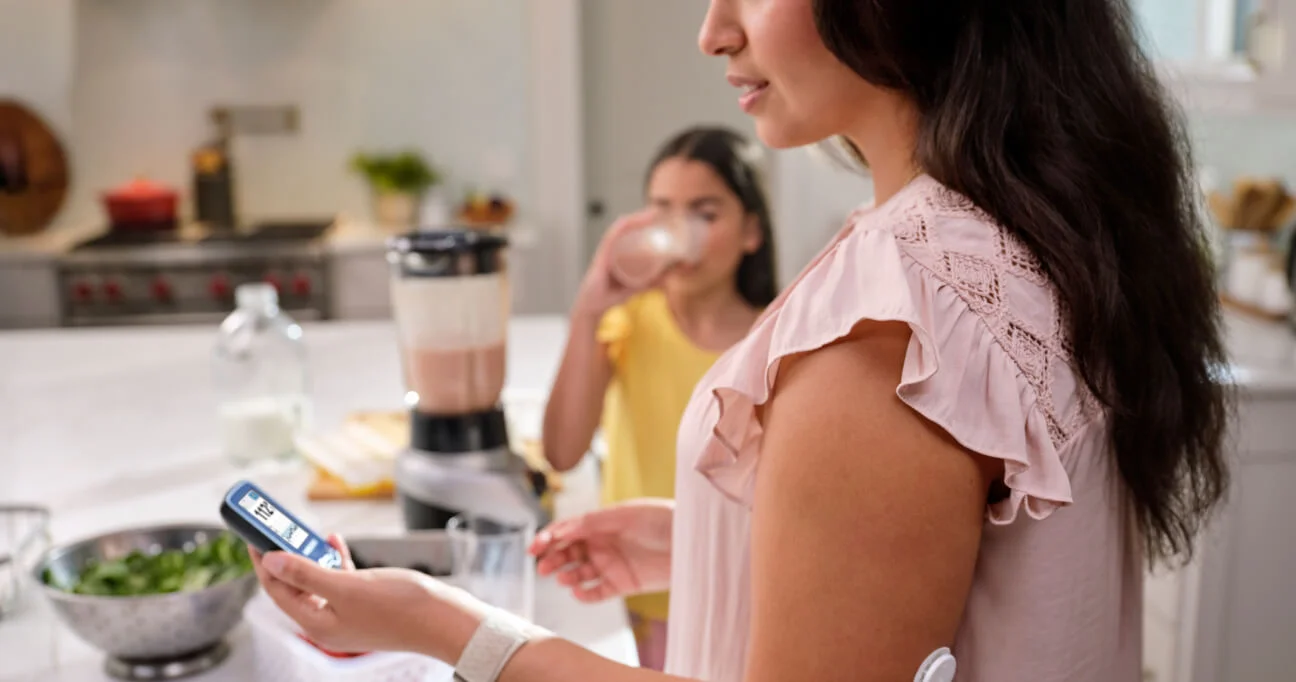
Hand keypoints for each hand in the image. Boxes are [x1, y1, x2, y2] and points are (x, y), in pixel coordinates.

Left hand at [249, 535, 485, 662]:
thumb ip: (307, 573)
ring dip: (310, 556)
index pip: (278, 590)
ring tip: (308, 533)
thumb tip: (269, 561)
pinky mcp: (365, 604)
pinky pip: (339, 580)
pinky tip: (336, 542)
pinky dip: (335, 560)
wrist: (444, 619)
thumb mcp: (347, 587)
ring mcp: (347, 614)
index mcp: (318, 625)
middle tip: (277, 529)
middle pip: (294, 585)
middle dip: (285, 556)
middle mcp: (328, 622)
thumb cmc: (400, 607)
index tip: (253, 535)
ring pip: (317, 581)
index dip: (263, 562)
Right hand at [529, 499, 673, 602]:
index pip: (567, 530)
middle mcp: (602, 544)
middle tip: (544, 567)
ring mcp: (611, 564)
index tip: (535, 547)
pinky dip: (585, 594)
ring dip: (567, 576)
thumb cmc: (662, 519)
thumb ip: (594, 521)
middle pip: (568, 553)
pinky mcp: (623, 584)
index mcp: (600, 523)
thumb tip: (563, 528)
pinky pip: (598, 592)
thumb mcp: (626, 514)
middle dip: (552, 559)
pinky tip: (579, 592)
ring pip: (579, 573)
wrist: (692, 541)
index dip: (548, 538)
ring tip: (564, 578)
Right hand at [572, 209, 662, 319]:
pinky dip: (618, 230)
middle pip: (626, 227)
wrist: (592, 308)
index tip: (658, 214)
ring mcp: (604, 252)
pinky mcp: (600, 259)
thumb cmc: (610, 295)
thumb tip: (671, 277)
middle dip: (641, 216)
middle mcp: (610, 248)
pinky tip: (627, 221)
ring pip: (619, 230)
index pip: (629, 231)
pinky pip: (609, 240)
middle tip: (658, 211)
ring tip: (649, 214)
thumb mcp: (636, 286)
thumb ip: (652, 282)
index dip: (642, 220)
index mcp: (617, 251)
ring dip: (634, 219)